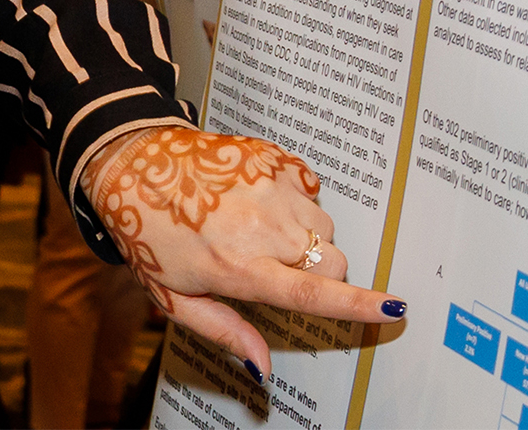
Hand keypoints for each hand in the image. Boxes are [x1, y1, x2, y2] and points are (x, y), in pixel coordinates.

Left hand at [79, 125, 404, 377]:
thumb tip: (262, 369)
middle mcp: (261, 226)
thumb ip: (224, 331)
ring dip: (306, 238)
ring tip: (258, 232)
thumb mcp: (175, 297)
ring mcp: (270, 187)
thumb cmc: (150, 236)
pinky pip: (312, 190)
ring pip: (325, 227)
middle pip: (333, 262)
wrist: (132, 164)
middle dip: (323, 274)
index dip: (358, 306)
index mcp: (239, 266)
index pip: (312, 294)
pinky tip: (259, 204)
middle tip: (278, 269)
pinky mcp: (273, 158)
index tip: (395, 310)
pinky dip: (297, 202)